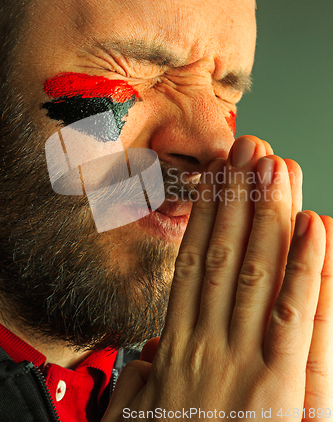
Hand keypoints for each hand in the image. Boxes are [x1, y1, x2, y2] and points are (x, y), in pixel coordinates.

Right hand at [103, 136, 329, 421]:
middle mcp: (208, 342)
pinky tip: (315, 226)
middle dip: (238, 198)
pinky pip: (296, 315)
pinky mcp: (283, 388)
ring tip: (277, 168)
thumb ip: (141, 380)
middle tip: (249, 150)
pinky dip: (309, 268)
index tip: (216, 179)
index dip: (206, 217)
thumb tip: (143, 353)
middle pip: (224, 254)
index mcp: (176, 348)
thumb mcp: (138, 418)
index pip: (193, 264)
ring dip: (269, 215)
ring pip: (257, 272)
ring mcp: (244, 360)